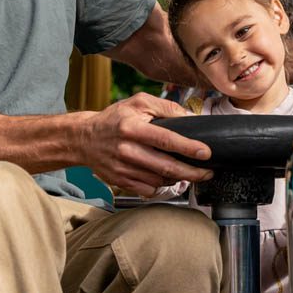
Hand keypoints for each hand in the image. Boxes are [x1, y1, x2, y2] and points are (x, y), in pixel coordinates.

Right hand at [80, 93, 212, 195]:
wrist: (83, 139)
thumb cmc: (114, 119)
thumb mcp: (138, 103)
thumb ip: (165, 107)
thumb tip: (189, 117)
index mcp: (132, 128)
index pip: (166, 139)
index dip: (188, 147)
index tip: (206, 152)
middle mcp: (127, 150)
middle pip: (166, 166)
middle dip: (192, 172)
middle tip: (208, 172)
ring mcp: (123, 169)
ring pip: (159, 180)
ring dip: (178, 178)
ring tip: (188, 171)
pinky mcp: (121, 181)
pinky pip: (148, 189)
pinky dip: (161, 185)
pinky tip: (166, 176)